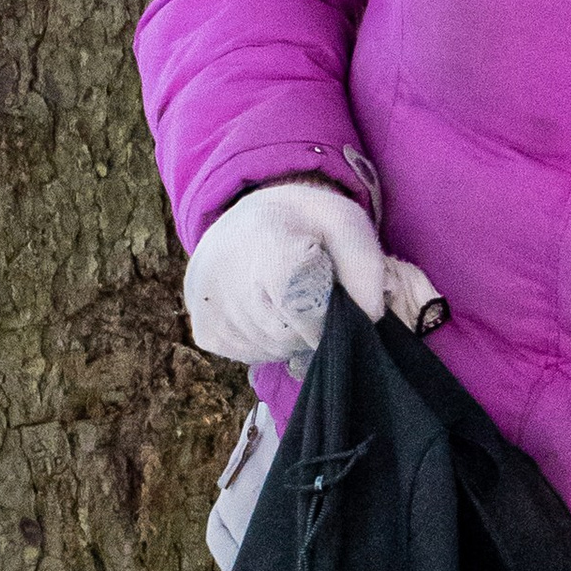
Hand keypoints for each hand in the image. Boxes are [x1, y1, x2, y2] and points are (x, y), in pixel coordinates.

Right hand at [183, 180, 444, 367]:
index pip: (308, 314)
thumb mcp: (347, 225)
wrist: (249, 217)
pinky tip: (262, 310)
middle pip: (288, 336)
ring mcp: (209, 306)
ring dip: (287, 338)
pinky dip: (261, 342)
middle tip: (308, 298)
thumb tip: (368, 318)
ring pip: (267, 349)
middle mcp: (229, 277)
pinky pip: (243, 354)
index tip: (325, 294)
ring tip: (284, 301)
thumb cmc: (306, 223)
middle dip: (309, 328)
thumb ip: (366, 270)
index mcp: (270, 249)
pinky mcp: (201, 326)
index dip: (327, 315)